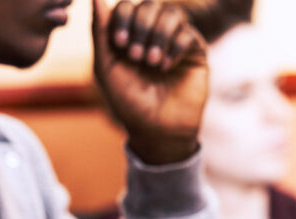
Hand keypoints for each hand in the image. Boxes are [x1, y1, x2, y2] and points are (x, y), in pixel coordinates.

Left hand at [92, 0, 207, 163]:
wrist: (158, 130)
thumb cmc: (129, 103)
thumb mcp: (106, 67)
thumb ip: (100, 32)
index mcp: (130, 36)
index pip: (127, 6)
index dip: (123, 19)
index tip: (120, 45)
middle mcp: (153, 35)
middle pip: (150, 5)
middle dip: (141, 27)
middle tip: (137, 56)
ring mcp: (175, 42)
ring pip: (172, 14)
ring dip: (159, 35)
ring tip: (152, 63)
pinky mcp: (195, 53)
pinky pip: (189, 34)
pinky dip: (175, 48)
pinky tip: (166, 68)